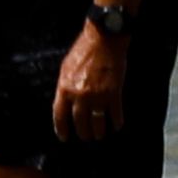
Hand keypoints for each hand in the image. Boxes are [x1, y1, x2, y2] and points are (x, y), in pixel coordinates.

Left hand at [52, 19, 121, 139]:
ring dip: (99, 131)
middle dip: (83, 133)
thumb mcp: (66, 69)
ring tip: (100, 135)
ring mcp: (98, 95)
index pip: (60, 116)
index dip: (62, 130)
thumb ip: (65, 87)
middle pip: (80, 123)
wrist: (103, 40)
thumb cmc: (83, 51)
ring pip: (97, 122)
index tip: (65, 137)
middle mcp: (80, 95)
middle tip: (86, 137)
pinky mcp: (114, 92)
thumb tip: (65, 102)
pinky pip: (115, 113)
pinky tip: (117, 125)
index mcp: (65, 89)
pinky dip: (116, 121)